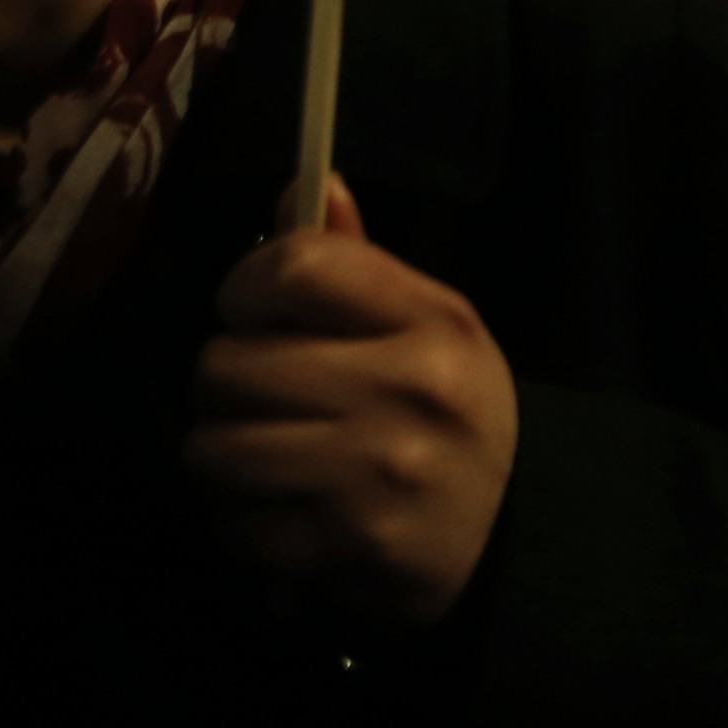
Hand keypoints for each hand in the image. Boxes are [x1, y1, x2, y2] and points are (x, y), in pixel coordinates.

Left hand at [186, 179, 516, 623]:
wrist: (513, 533)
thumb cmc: (449, 414)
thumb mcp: (429, 328)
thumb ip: (357, 265)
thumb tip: (308, 184)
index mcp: (434, 321)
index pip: (296, 267)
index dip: (249, 287)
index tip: (262, 315)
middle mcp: (412, 389)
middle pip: (228, 364)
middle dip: (230, 387)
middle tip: (270, 401)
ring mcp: (381, 472)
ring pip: (214, 448)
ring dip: (227, 457)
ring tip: (273, 460)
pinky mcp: (352, 543)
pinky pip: (234, 524)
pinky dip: (245, 524)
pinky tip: (290, 513)